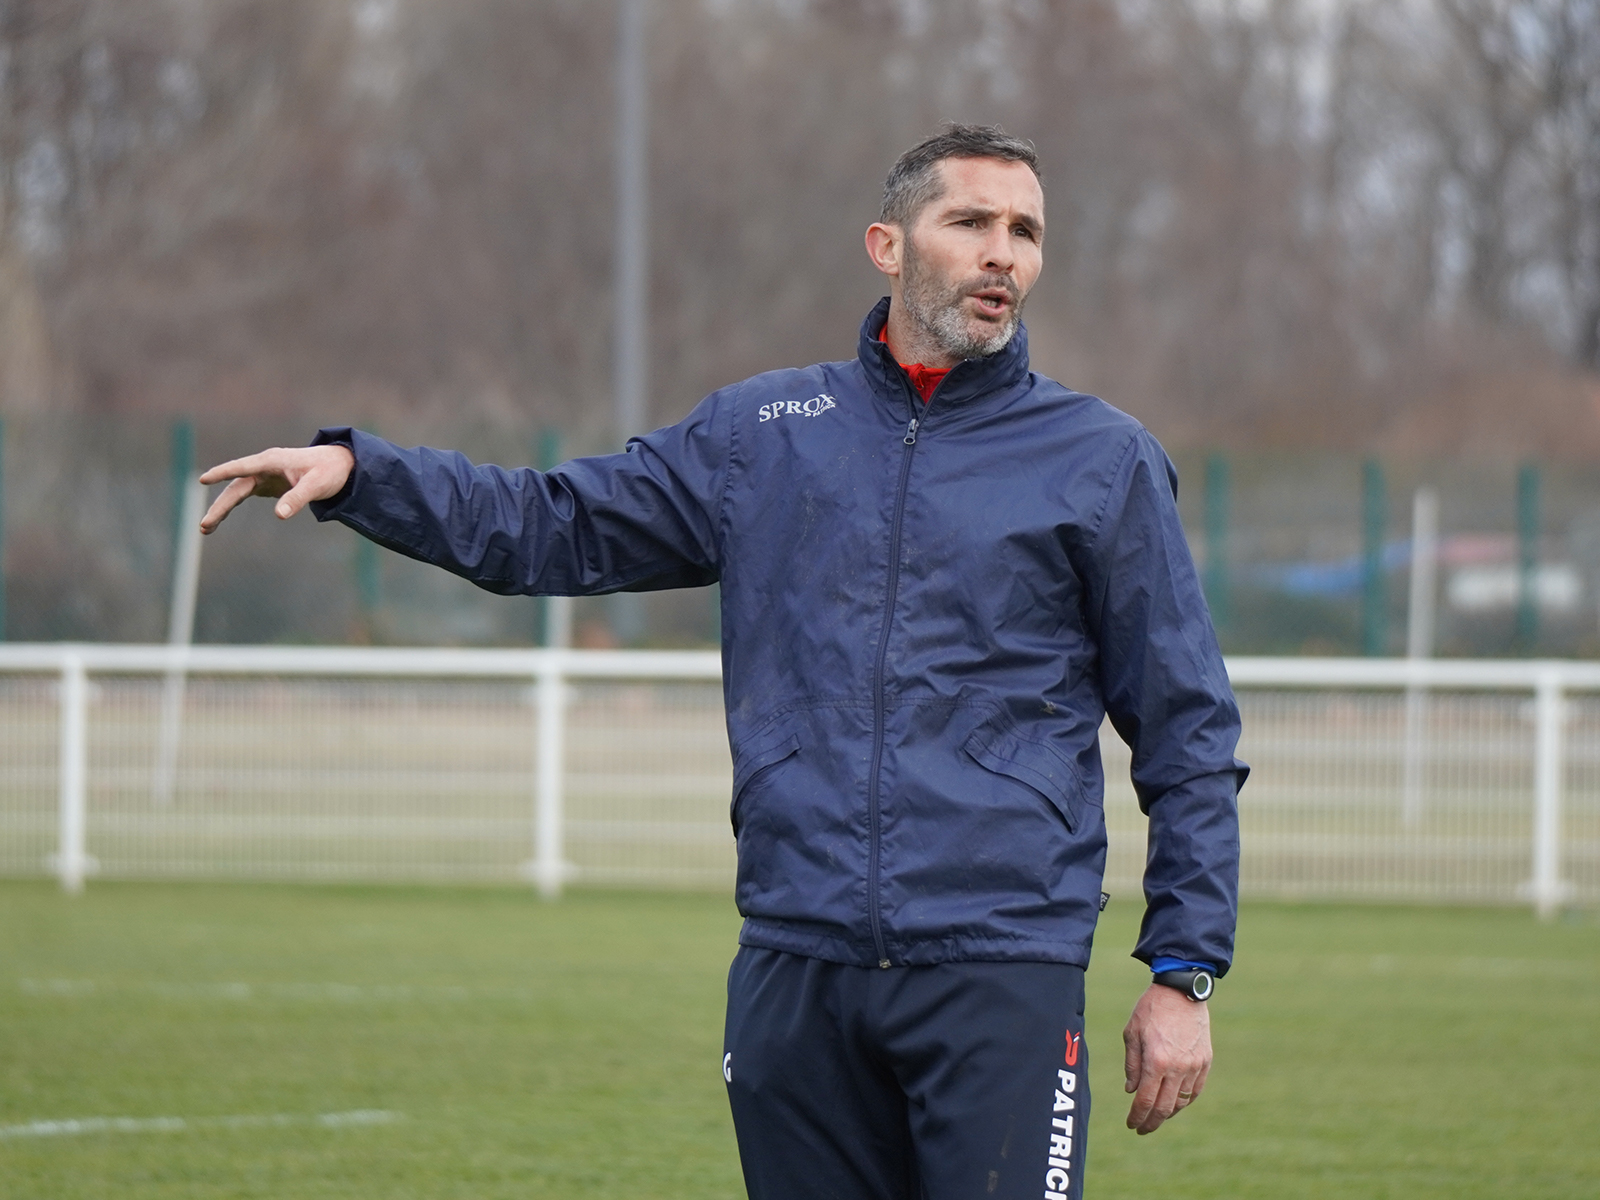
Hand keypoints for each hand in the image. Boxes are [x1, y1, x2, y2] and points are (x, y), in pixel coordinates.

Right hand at [198, 445, 355, 533]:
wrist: (341, 465)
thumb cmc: (329, 471)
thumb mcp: (317, 485)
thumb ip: (298, 498)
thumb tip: (279, 516)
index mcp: (272, 461)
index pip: (242, 467)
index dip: (222, 473)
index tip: (203, 479)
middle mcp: (263, 466)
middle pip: (235, 486)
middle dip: (219, 506)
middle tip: (204, 525)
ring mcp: (263, 475)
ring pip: (236, 492)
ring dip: (221, 509)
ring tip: (206, 529)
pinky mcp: (267, 485)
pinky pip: (244, 495)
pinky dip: (231, 507)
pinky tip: (219, 521)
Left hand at [1123, 982, 1211, 1134]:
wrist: (1182, 991)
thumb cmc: (1151, 1009)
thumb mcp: (1132, 1033)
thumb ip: (1132, 1065)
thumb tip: (1131, 1091)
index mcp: (1156, 1061)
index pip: (1145, 1100)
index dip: (1137, 1117)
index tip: (1131, 1125)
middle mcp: (1177, 1068)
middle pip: (1164, 1108)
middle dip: (1152, 1122)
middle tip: (1142, 1129)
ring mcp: (1194, 1066)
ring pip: (1181, 1102)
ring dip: (1167, 1113)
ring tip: (1156, 1116)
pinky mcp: (1206, 1061)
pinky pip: (1195, 1091)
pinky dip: (1184, 1101)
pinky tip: (1174, 1102)